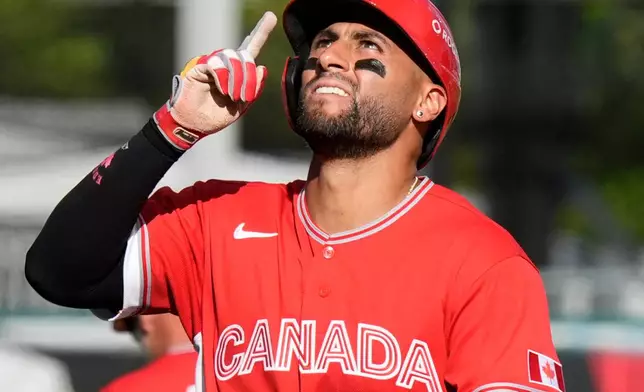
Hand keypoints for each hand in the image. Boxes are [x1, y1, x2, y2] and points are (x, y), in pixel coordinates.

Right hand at [154, 11, 276, 149]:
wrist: (195, 125)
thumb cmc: (216, 116)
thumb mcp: (241, 106)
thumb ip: (254, 88)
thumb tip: (262, 68)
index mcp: (237, 72)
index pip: (251, 48)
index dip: (261, 32)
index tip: (271, 16)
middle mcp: (226, 64)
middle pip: (246, 56)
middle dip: (250, 77)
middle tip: (245, 97)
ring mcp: (213, 64)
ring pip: (233, 57)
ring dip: (238, 79)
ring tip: (233, 96)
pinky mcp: (200, 66)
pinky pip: (217, 64)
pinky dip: (223, 78)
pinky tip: (222, 90)